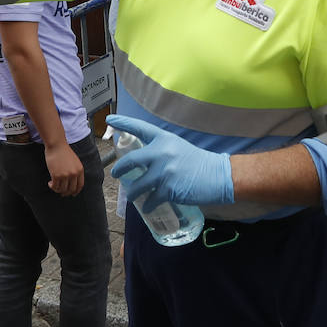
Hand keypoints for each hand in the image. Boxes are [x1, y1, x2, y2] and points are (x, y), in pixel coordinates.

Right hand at [44, 143, 84, 196]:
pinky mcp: (56, 175)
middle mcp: (74, 174)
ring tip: (53, 186)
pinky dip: (52, 186)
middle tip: (61, 193)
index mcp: (80, 170)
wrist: (56, 145)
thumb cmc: (64, 152)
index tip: (72, 194)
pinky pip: (55, 186)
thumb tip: (72, 183)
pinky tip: (50, 183)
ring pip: (62, 189)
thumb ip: (75, 171)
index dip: (76, 191)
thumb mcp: (74, 161)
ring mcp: (65, 175)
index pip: (80, 185)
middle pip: (71, 189)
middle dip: (66, 193)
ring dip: (57, 189)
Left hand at [107, 114, 232, 208]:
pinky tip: (146, 207)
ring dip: (132, 193)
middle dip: (119, 169)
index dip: (123, 122)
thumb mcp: (177, 148)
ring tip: (132, 196)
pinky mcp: (168, 189)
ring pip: (138, 185)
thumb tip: (141, 162)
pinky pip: (150, 199)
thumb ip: (160, 151)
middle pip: (131, 160)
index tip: (110, 119)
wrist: (217, 176)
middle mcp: (162, 152)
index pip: (139, 128)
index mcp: (164, 139)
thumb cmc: (197, 162)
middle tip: (115, 174)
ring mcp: (164, 171)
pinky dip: (147, 205)